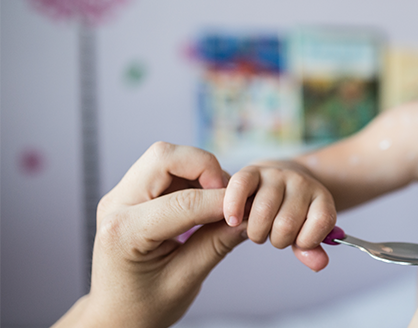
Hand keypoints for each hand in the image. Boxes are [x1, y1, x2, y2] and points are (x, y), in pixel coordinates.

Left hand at [53, 142, 247, 327]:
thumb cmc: (145, 306)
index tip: (248, 208)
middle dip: (204, 166)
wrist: (115, 315)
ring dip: (199, 170)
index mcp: (123, 232)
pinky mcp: (130, 194)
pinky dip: (191, 177)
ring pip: (165, 157)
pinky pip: (165, 169)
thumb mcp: (185, 281)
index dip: (222, 201)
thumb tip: (250, 218)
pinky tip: (204, 202)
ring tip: (218, 201)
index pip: (182, 202)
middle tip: (227, 195)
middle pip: (164, 157)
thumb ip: (216, 244)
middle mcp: (115, 206)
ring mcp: (120, 197)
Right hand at [223, 161, 336, 271]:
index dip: (307, 241)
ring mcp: (277, 175)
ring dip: (257, 232)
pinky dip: (234, 206)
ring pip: (263, 212)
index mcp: (321, 197)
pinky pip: (241, 186)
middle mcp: (301, 182)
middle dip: (277, 240)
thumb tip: (319, 265)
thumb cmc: (293, 213)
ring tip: (259, 229)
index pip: (321, 222)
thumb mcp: (306, 231)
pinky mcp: (252, 170)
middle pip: (287, 224)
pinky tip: (233, 220)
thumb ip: (311, 250)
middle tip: (274, 235)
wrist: (282, 179)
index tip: (298, 242)